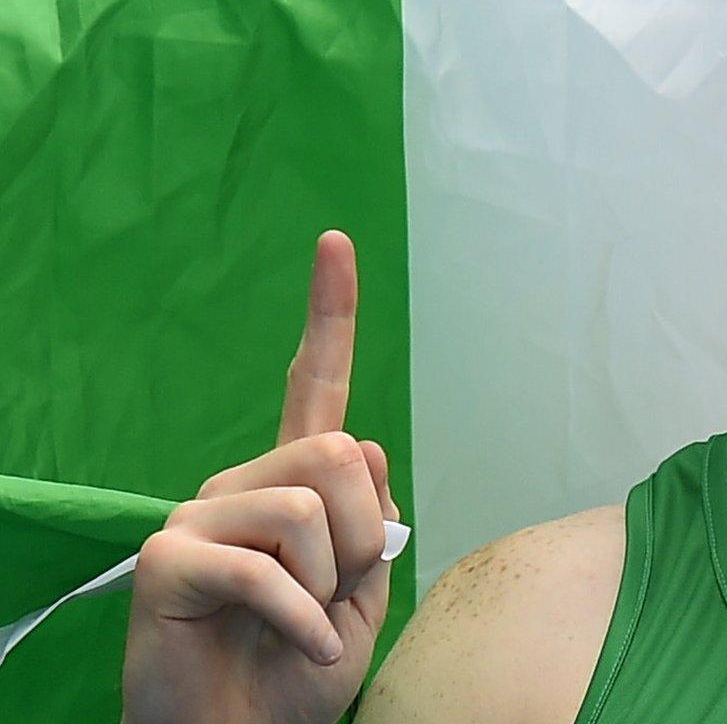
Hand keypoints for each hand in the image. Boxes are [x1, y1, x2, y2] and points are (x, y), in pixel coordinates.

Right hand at [123, 230, 399, 723]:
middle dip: (362, 535)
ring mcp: (197, 515)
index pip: (316, 384)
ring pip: (310, 506)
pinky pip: (269, 569)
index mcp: (292, 481)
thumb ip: (374, 518)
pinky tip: (298, 645)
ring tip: (300, 620)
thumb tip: (360, 457)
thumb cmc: (300, 669)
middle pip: (342, 453)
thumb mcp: (365, 590)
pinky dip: (304, 620)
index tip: (337, 242)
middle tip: (332, 594)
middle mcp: (240, 482)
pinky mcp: (167, 559)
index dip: (329, 314)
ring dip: (330, 583)